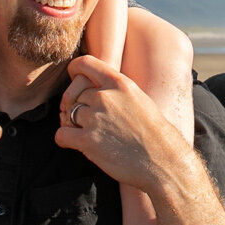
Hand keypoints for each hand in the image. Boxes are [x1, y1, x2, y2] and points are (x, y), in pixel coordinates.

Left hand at [54, 56, 185, 191]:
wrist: (163, 160)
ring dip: (71, 124)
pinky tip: (73, 144)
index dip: (75, 71)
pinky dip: (64, 140)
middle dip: (76, 105)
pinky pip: (62, 135)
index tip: (74, 79)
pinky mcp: (88, 141)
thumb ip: (118, 92)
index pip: (85, 64)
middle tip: (85, 119)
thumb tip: (98, 93)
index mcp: (119, 83)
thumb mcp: (140, 99)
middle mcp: (105, 97)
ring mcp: (95, 118)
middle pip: (75, 94)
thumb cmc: (156, 134)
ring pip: (68, 114)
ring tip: (84, 133)